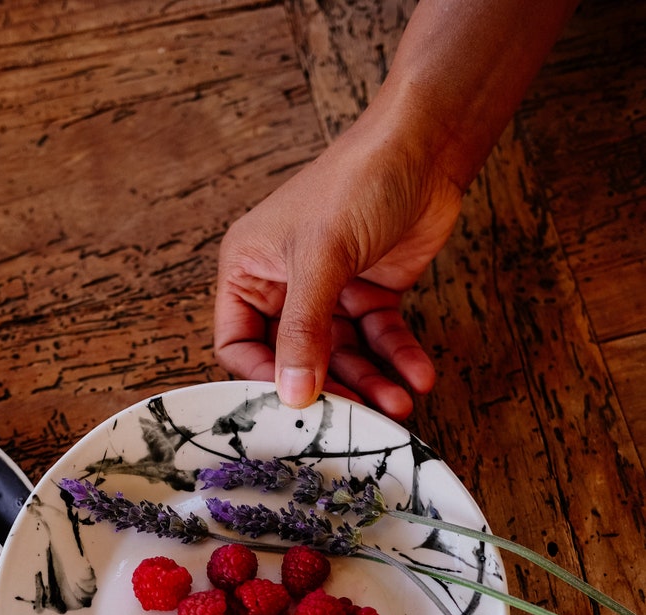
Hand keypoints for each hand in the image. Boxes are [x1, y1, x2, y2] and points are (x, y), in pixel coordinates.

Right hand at [214, 127, 462, 418]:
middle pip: (295, 360)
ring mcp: (329, 293)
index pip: (238, 345)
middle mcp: (283, 286)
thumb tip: (291, 394)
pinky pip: (378, 340)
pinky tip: (418, 376)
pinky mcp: (369, 295)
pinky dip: (398, 359)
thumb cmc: (357, 182)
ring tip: (399, 405)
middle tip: (358, 417)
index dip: (264, 379)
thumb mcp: (321, 259)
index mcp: (249, 271)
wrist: (427, 145)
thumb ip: (303, 331)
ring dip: (371, 383)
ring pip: (342, 357)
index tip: (296, 405)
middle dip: (331, 388)